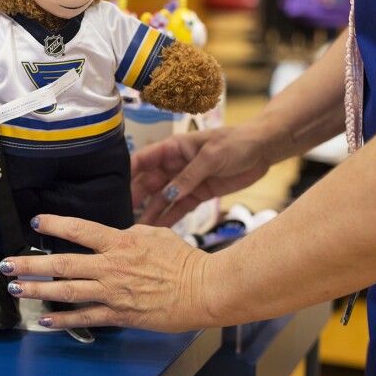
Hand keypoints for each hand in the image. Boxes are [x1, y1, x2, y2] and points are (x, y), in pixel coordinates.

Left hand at [0, 215, 215, 332]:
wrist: (203, 289)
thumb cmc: (184, 260)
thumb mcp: (155, 234)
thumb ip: (130, 233)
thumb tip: (116, 233)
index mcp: (120, 242)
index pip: (80, 230)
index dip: (55, 224)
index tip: (36, 222)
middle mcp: (111, 266)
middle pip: (63, 263)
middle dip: (30, 264)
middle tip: (7, 263)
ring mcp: (113, 292)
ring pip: (68, 290)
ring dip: (38, 290)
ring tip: (15, 289)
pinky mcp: (120, 314)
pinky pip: (86, 317)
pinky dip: (64, 319)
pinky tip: (45, 320)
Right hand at [131, 125, 270, 226]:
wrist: (263, 150)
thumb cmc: (236, 143)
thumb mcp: (211, 156)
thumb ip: (189, 176)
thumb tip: (168, 194)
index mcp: (173, 149)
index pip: (143, 160)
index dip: (127, 173)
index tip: (111, 187)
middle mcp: (174, 165)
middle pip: (148, 183)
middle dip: (134, 198)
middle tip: (120, 215)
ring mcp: (185, 181)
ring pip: (161, 199)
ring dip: (150, 213)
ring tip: (135, 230)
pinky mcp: (198, 194)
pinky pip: (179, 208)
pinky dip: (169, 218)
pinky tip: (157, 231)